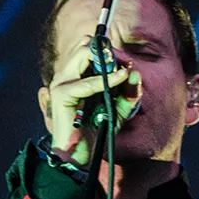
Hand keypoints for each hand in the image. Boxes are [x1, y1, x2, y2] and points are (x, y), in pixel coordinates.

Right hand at [45, 51, 142, 166]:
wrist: (81, 154)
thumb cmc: (96, 130)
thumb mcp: (118, 109)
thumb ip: (128, 93)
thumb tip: (135, 72)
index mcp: (77, 74)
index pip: (90, 47)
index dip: (109, 51)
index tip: (126, 64)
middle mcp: (68, 74)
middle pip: (85, 44)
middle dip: (106, 52)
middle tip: (121, 65)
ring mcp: (62, 82)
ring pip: (83, 53)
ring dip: (106, 61)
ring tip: (121, 73)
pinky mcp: (62, 94)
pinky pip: (88, 82)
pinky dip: (106, 80)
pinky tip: (119, 79)